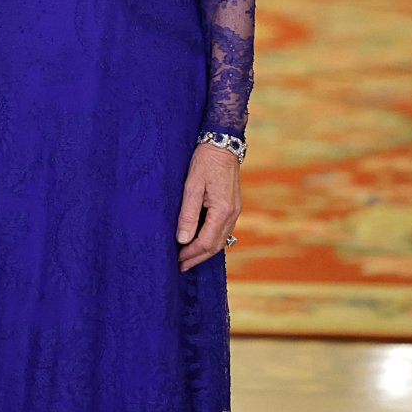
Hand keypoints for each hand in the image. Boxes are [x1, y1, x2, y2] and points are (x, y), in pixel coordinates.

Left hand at [176, 143, 240, 272]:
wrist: (222, 144)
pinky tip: (198, 242)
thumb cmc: (205, 162)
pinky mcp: (232, 206)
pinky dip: (210, 240)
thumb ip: (188, 214)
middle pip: (215, 245)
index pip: (206, 242)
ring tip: (187, 259)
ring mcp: (235, 210)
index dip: (190, 254)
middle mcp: (232, 214)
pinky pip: (222, 230)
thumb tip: (183, 240)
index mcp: (223, 210)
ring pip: (220, 240)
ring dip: (204, 251)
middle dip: (197, 257)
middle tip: (180, 266)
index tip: (176, 260)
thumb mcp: (192, 186)